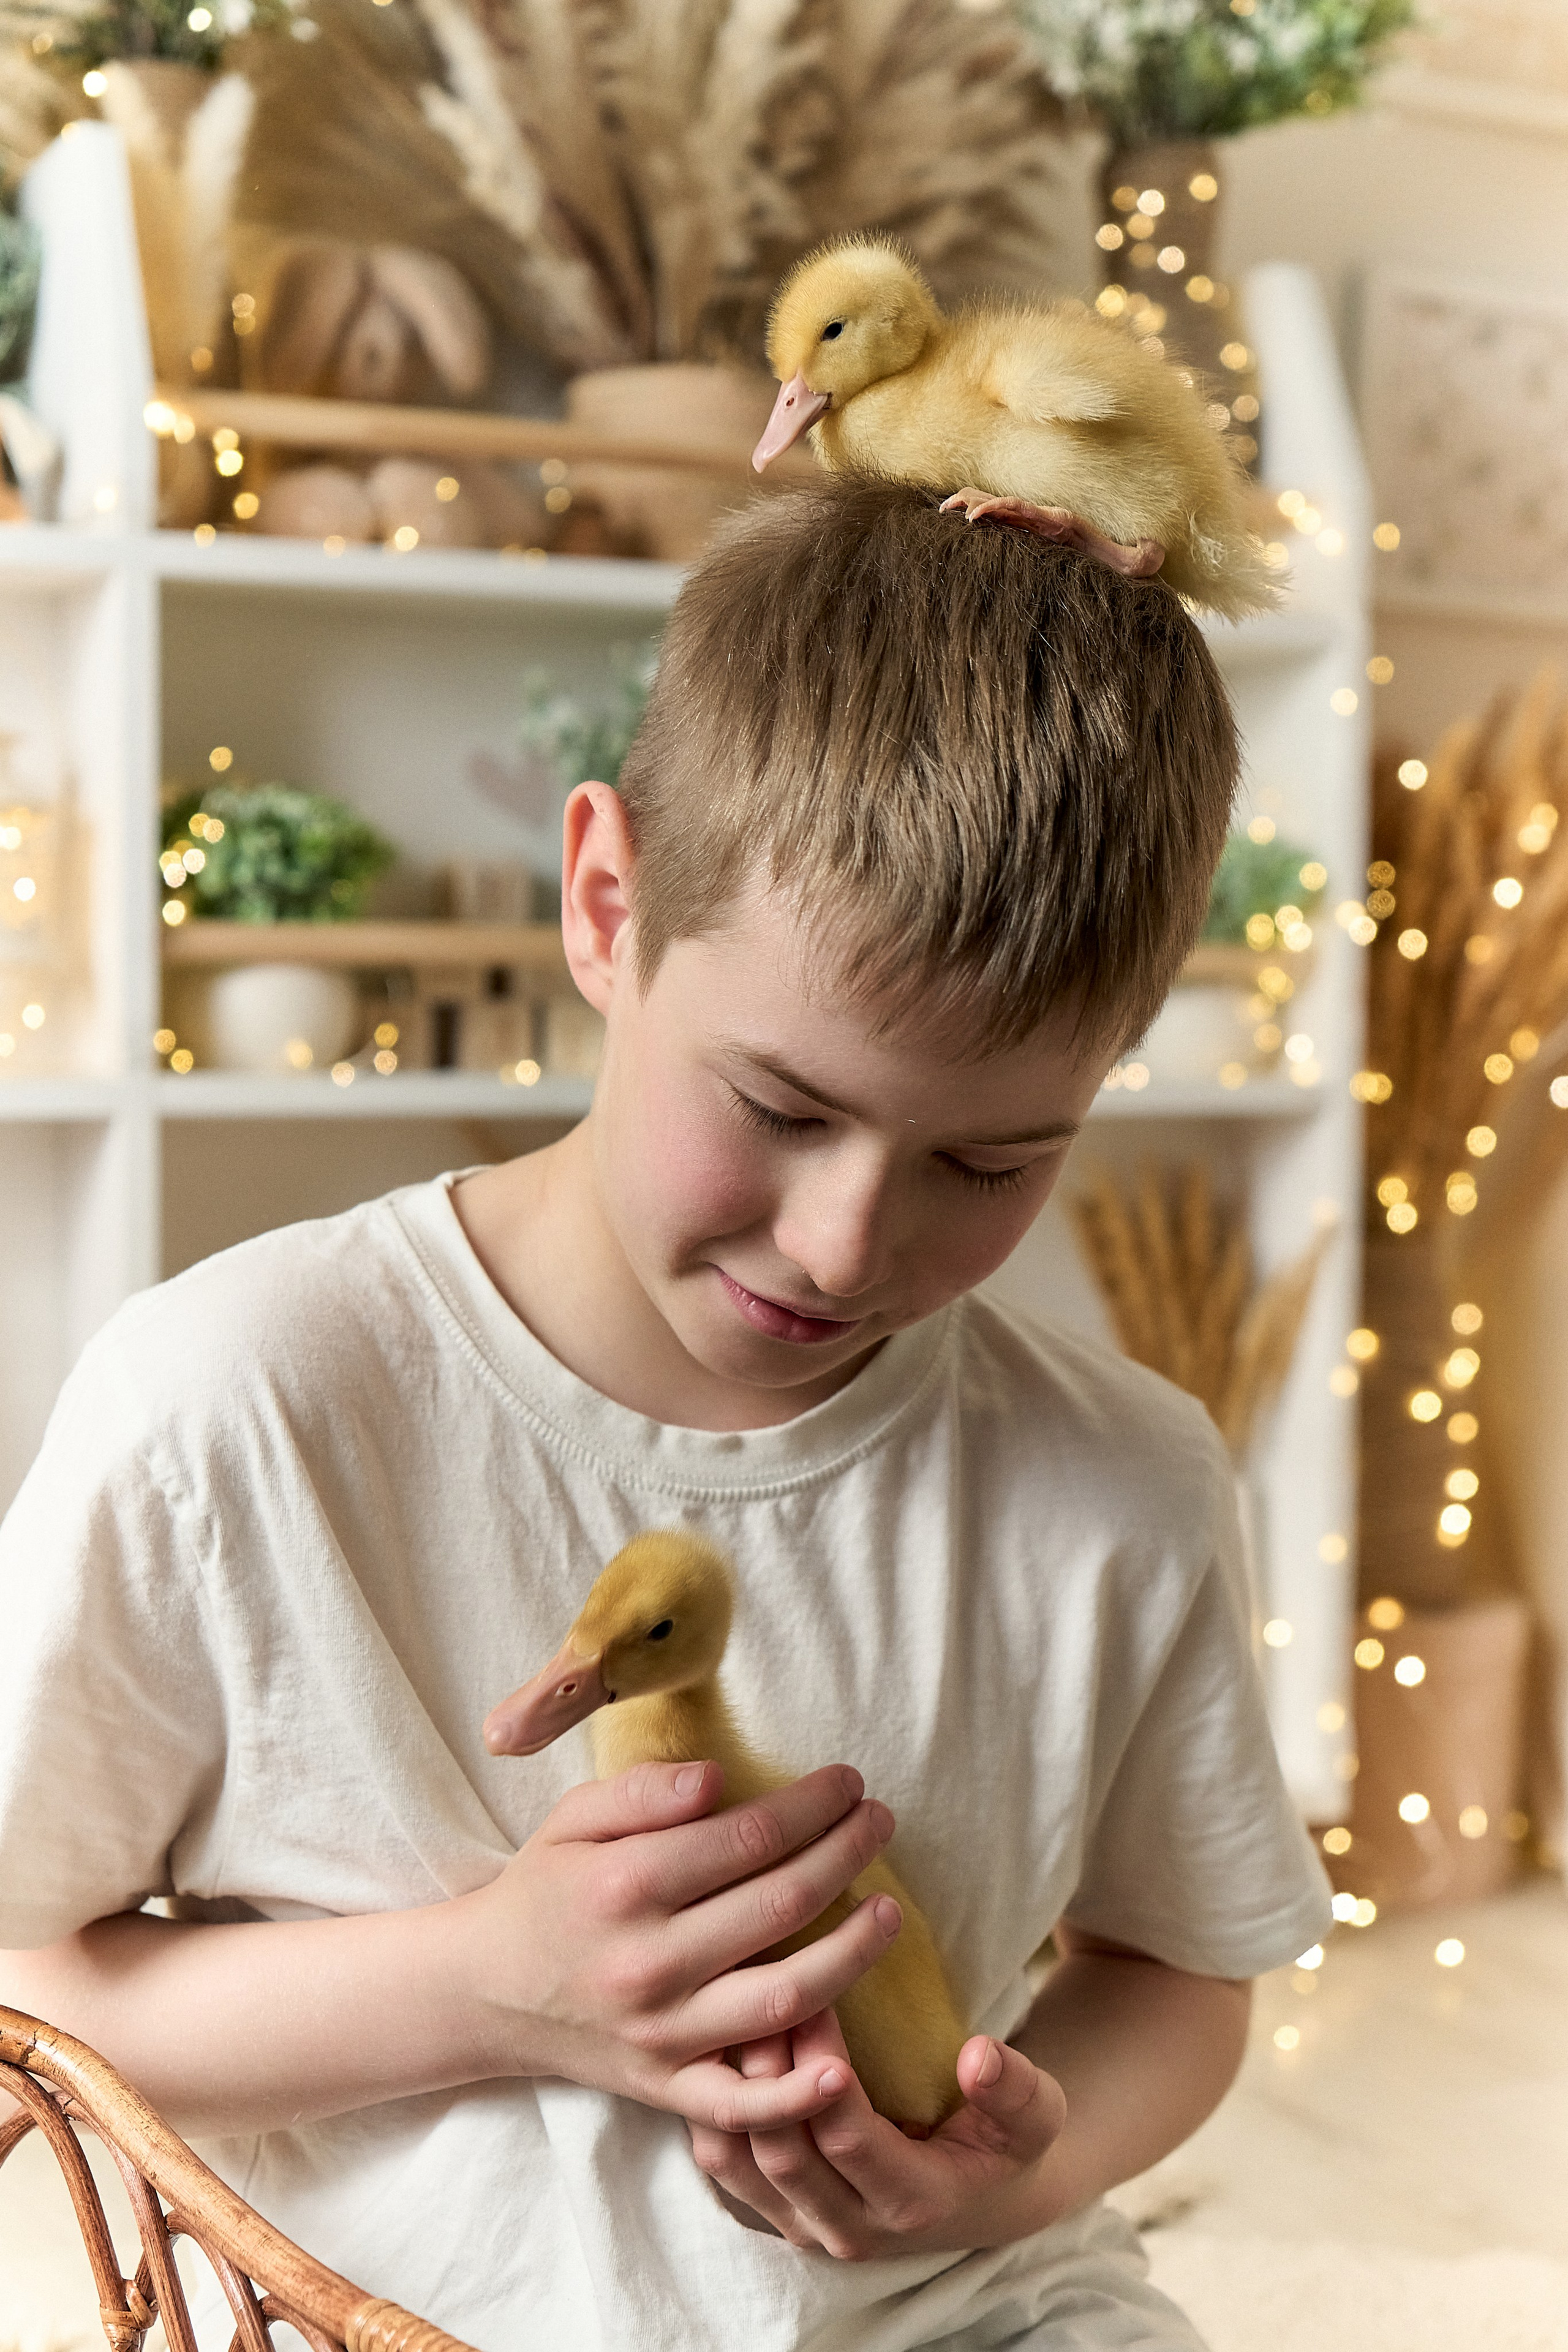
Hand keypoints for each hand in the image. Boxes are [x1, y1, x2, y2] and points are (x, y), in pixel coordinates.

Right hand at [459, 1759, 901, 2134]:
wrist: (484, 1989)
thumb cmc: (546, 1888)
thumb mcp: (575, 1817)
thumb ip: (645, 1790)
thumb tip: (721, 1779)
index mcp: (627, 1885)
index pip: (750, 1836)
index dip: (813, 1805)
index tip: (849, 1781)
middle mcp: (648, 1961)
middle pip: (779, 1905)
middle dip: (846, 1855)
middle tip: (881, 1821)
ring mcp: (660, 2033)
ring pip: (781, 1998)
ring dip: (852, 1954)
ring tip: (891, 1911)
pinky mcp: (663, 2087)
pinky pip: (738, 2105)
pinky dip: (794, 2097)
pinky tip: (844, 2069)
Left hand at [688, 2011, 1068, 2257]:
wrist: (979, 2194)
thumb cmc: (1005, 2141)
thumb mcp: (1034, 2117)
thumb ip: (1016, 2089)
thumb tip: (981, 2056)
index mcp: (911, 2203)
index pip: (847, 2140)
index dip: (823, 2070)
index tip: (816, 1996)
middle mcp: (847, 2228)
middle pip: (781, 2150)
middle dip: (767, 2067)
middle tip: (761, 1987)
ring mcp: (802, 2224)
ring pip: (737, 2162)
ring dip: (729, 2085)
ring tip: (733, 2006)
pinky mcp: (772, 2210)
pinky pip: (720, 2166)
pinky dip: (710, 2106)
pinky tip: (716, 2043)